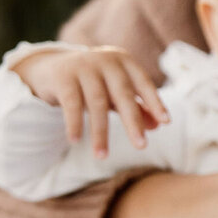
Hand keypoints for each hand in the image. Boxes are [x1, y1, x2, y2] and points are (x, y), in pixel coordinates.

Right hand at [14, 45, 167, 156]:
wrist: (52, 66)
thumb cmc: (94, 81)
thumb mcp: (116, 91)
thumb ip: (137, 106)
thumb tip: (159, 126)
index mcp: (124, 62)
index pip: (143, 83)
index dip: (155, 102)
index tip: (166, 122)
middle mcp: (106, 60)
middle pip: (123, 95)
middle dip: (133, 122)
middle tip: (141, 146)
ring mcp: (83, 66)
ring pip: (97, 104)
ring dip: (100, 133)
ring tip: (102, 157)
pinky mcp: (63, 77)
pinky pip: (72, 104)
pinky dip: (74, 123)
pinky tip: (75, 141)